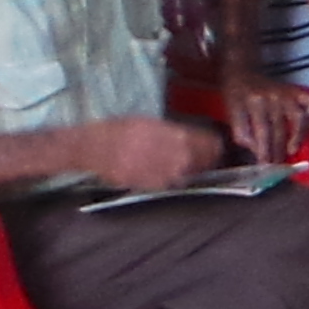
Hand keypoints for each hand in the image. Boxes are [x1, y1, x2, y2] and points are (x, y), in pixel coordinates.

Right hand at [88, 117, 220, 191]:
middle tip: (208, 156)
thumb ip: (174, 131)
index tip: (216, 145)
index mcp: (175, 135)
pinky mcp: (151, 186)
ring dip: (192, 170)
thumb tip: (192, 137)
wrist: (92, 147)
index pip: (209, 143)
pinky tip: (167, 173)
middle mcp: (175, 156)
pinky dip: (173, 179)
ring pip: (190, 174)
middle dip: (208, 158)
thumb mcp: (150, 122)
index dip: (215, 144)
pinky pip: (171, 183)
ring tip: (185, 165)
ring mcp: (164, 174)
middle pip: (205, 161)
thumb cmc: (119, 130)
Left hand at [218, 78, 308, 165]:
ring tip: (292, 150)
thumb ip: (241, 131)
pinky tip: (306, 129)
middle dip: (277, 149)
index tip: (264, 164)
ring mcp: (286, 92)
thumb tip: (256, 150)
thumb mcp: (231, 111)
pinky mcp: (296, 90)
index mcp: (253, 101)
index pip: (261, 131)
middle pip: (279, 128)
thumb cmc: (235, 94)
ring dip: (297, 136)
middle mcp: (272, 96)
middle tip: (276, 164)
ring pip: (297, 118)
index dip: (263, 149)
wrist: (243, 71)